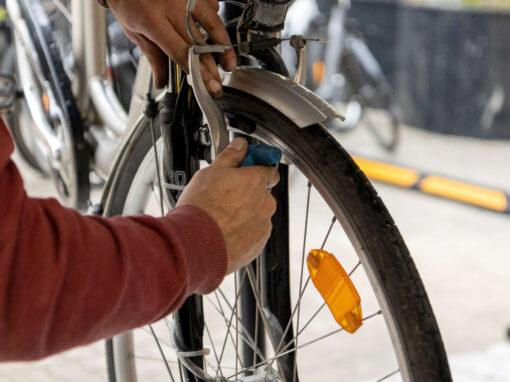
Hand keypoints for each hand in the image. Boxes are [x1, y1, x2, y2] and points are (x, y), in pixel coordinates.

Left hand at [107, 0, 236, 96]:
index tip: (210, 85)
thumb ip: (152, 57)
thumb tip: (161, 82)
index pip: (181, 52)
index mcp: (153, 21)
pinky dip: (216, 21)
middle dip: (212, 67)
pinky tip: (216, 33)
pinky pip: (212, 5)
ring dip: (223, 45)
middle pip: (200, 42)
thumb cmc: (127, 1)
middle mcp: (172, 7)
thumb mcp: (134, 32)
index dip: (199, 72)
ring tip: (228, 62)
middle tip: (218, 83)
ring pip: (213, 22)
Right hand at [176, 138, 279, 273]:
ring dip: (245, 214)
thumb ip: (231, 156)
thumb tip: (240, 145)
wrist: (196, 244)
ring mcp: (263, 225)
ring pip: (257, 214)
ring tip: (220, 217)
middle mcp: (265, 203)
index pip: (268, 169)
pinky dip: (242, 232)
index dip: (256, 168)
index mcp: (256, 181)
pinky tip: (224, 231)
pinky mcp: (258, 245)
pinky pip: (253, 234)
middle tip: (224, 196)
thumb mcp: (211, 172)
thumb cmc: (202, 208)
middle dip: (247, 193)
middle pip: (262, 193)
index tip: (246, 169)